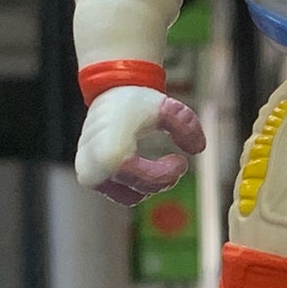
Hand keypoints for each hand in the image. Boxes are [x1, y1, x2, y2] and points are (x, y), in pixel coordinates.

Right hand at [75, 86, 205, 207]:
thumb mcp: (167, 108)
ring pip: (128, 196)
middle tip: (174, 163)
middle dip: (160, 179)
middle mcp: (94, 168)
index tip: (181, 161)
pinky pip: (118, 191)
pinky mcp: (88, 176)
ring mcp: (88, 174)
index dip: (169, 174)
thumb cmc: (135, 99)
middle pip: (139, 190)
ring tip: (159, 164)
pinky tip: (145, 165)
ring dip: (147, 183)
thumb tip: (198, 148)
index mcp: (110, 154)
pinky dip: (134, 182)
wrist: (108, 91)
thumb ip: (187, 127)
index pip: (147, 180)